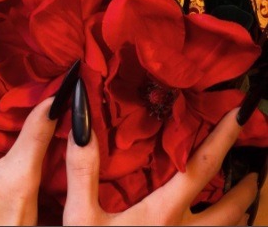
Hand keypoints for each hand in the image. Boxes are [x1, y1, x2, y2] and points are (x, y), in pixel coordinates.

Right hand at [64, 108, 256, 225]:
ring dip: (240, 210)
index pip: (200, 167)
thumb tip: (81, 122)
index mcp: (162, 213)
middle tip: (257, 166)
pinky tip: (218, 226)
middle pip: (229, 205)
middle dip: (246, 185)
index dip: (222, 138)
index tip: (239, 114)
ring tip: (245, 195)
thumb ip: (83, 169)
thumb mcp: (81, 216)